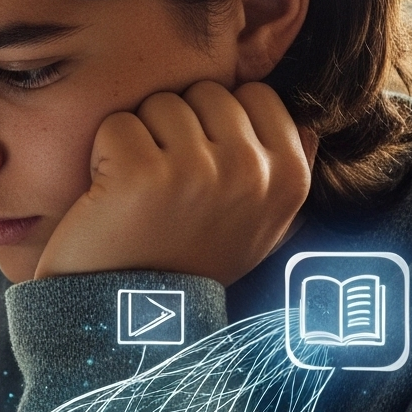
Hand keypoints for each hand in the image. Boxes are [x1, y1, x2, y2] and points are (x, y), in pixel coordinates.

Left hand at [34, 81, 315, 286]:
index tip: (200, 168)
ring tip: (139, 193)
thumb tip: (307, 122)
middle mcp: (251, 171)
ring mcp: (198, 170)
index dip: (217, 121)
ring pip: (161, 103)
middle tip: (163, 185)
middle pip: (205, 92)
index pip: (257, 94)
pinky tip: (110, 197)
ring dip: (140, 140)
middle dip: (177, 128)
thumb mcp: (261, 227)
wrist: (128, 318)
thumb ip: (286, 172)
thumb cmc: (188, 266)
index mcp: (290, 178)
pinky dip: (103, 155)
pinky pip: (118, 124)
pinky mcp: (141, 173)